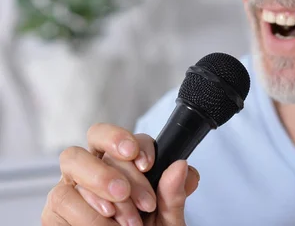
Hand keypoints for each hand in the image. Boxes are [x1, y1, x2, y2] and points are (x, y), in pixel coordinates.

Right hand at [41, 123, 199, 225]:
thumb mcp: (167, 219)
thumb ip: (174, 194)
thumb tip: (181, 166)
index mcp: (127, 165)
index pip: (127, 136)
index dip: (135, 143)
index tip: (147, 165)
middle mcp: (99, 167)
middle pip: (96, 134)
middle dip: (113, 155)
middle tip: (128, 189)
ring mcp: (75, 184)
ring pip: (74, 160)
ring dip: (102, 184)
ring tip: (126, 218)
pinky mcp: (56, 207)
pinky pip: (64, 195)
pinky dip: (89, 213)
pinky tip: (107, 225)